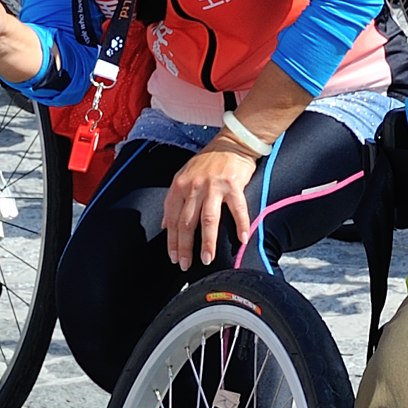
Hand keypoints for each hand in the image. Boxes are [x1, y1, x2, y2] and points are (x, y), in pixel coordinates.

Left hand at [163, 141, 258, 269]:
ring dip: (207, 242)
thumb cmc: (208, 161)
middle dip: (185, 247)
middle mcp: (195, 187)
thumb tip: (165, 225)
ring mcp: (214, 186)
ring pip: (208, 220)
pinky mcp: (233, 185)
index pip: (172, 219)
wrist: (232, 142)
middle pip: (187, 223)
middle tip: (186, 265)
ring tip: (207, 259)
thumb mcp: (184, 176)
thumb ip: (174, 200)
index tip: (173, 257)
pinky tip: (241, 240)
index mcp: (180, 186)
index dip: (172, 241)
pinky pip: (237, 209)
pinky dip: (240, 225)